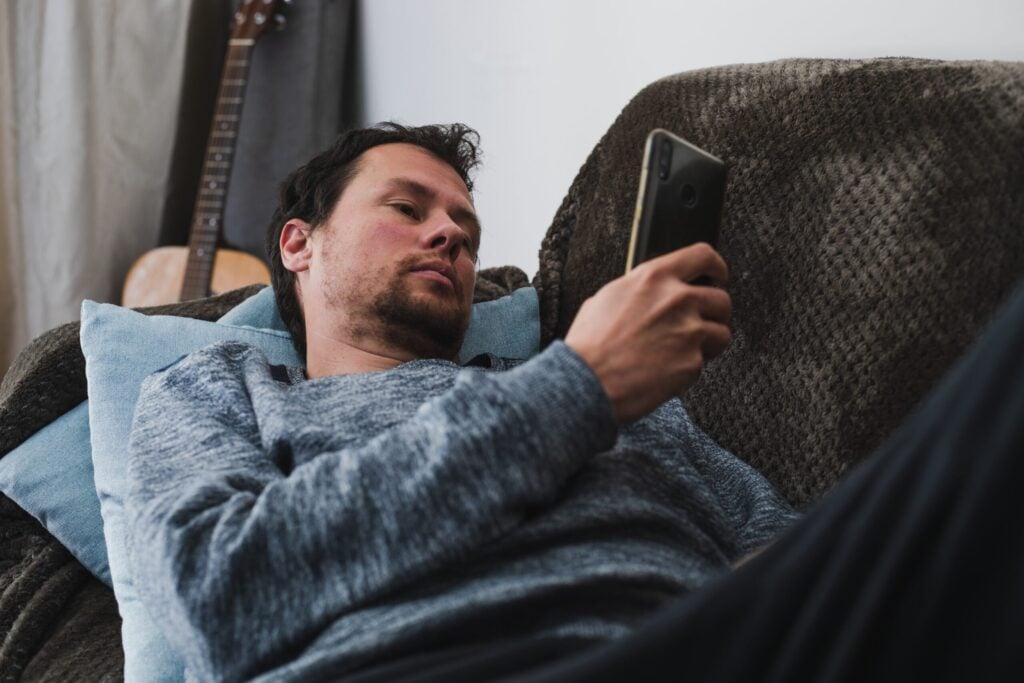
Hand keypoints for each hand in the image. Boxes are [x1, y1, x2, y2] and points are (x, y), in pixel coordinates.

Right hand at [564, 243, 731, 422]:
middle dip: (714, 313)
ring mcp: (688, 331)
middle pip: (721, 299)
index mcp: (654, 277)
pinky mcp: (692, 363)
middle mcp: (677, 300)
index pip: (703, 256)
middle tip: (699, 324)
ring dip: (708, 343)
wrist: (586, 382)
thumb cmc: (589, 344)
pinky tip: (665, 370)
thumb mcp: (607, 298)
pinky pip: (703, 362)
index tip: (718, 277)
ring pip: (722, 333)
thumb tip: (652, 290)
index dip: (717, 268)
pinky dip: (689, 368)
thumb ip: (639, 288)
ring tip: (682, 351)